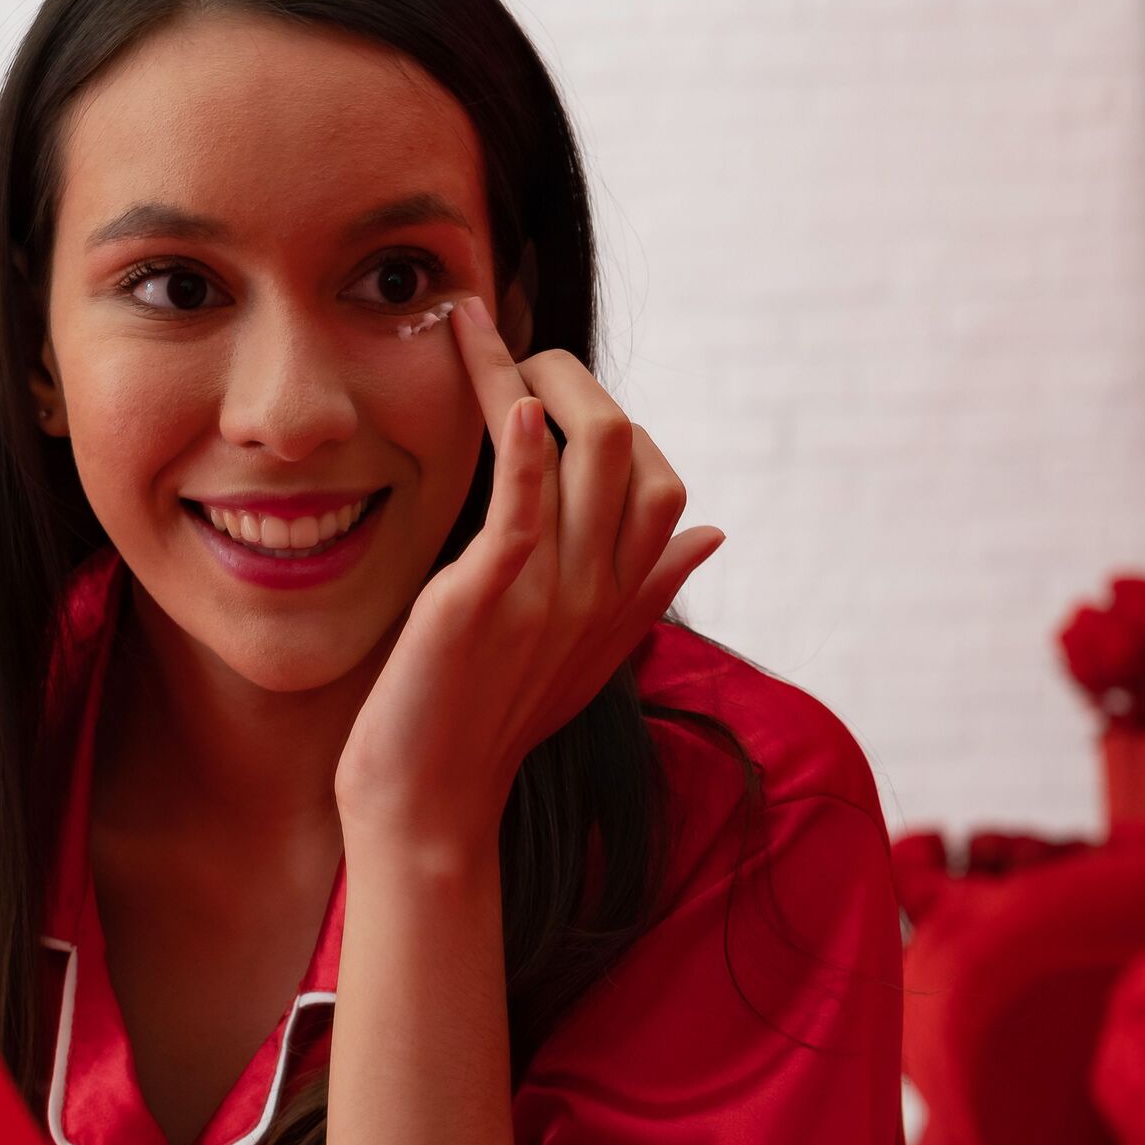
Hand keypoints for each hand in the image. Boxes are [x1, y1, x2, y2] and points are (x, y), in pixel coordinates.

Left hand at [335, 294, 722, 855]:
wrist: (428, 806)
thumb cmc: (490, 726)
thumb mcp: (585, 655)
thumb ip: (645, 591)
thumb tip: (716, 533)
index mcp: (618, 600)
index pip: (665, 487)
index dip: (621, 426)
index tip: (556, 394)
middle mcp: (595, 592)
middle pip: (631, 450)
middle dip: (576, 380)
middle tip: (514, 350)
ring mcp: (546, 595)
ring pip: (585, 454)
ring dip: (537, 378)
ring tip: (480, 338)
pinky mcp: (482, 601)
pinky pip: (522, 508)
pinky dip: (518, 448)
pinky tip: (506, 399)